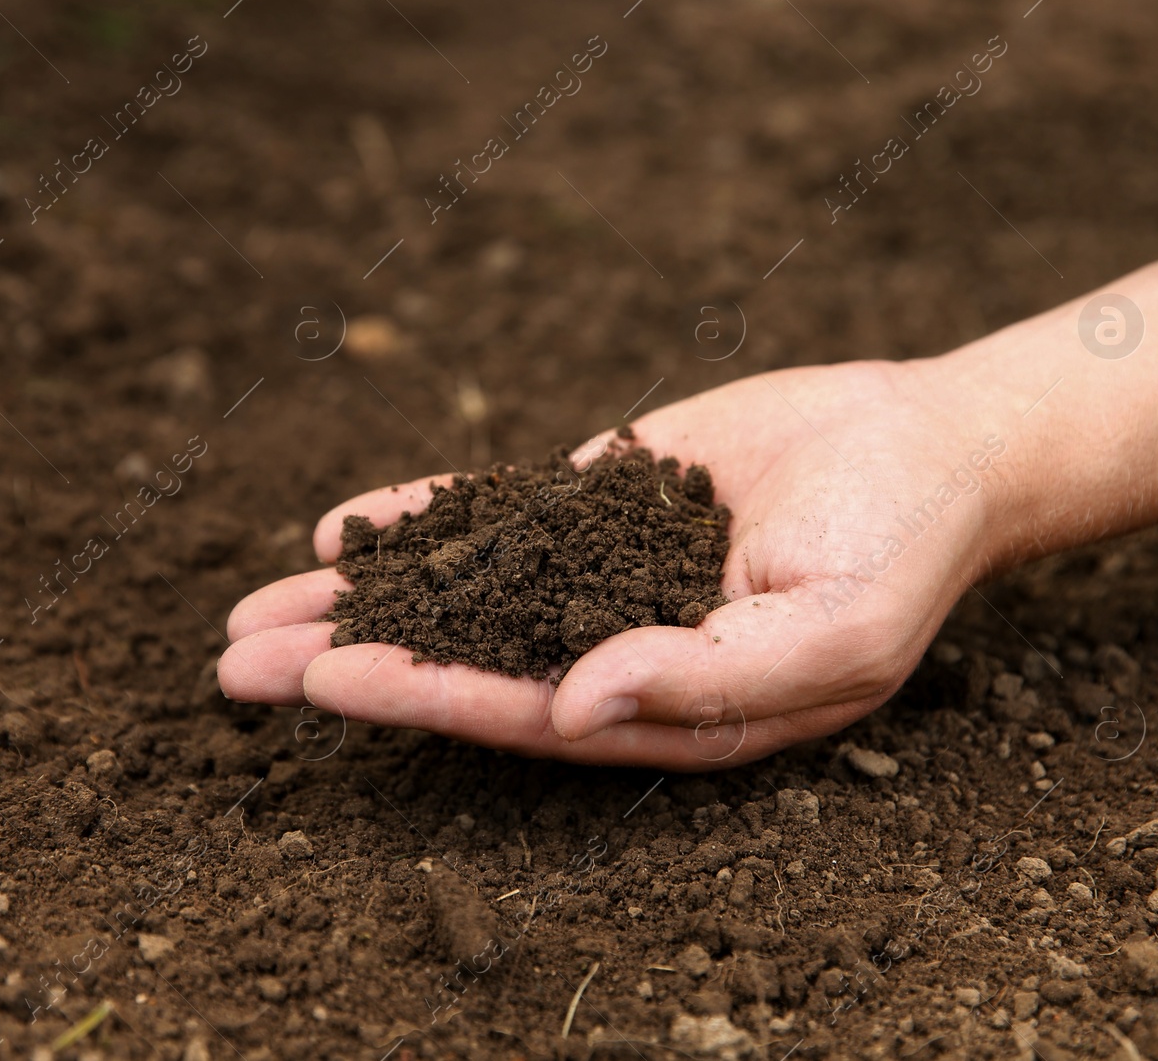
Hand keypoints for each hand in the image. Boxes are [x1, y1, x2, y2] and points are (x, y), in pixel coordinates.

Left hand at [219, 357, 1012, 768]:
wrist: (922, 443)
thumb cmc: (896, 547)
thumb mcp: (830, 630)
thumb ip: (709, 678)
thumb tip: (575, 706)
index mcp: (663, 713)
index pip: (525, 714)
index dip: (427, 697)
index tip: (332, 681)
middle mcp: (614, 654)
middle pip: (464, 666)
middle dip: (353, 667)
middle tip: (236, 672)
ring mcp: (597, 580)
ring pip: (461, 597)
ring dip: (358, 607)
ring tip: (247, 619)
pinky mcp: (595, 510)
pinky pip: (496, 521)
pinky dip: (422, 524)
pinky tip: (341, 532)